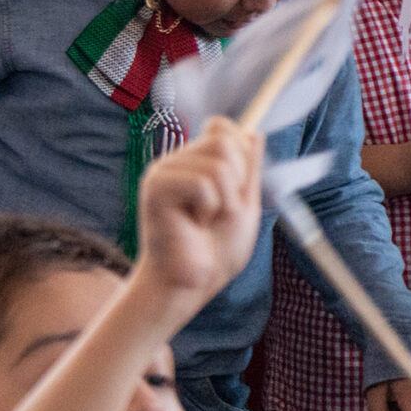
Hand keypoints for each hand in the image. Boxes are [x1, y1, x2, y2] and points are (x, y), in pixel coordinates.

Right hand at [129, 117, 263, 320]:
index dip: (241, 153)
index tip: (237, 188)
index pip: (221, 126)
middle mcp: (176, 161)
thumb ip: (250, 169)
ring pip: (217, 164)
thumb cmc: (215, 250)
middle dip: (238, 180)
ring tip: (206, 220)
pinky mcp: (156, 188)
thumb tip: (255, 133)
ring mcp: (163, 172)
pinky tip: (193, 224)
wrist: (191, 283)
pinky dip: (209, 208)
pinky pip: (202, 184)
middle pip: (224, 140)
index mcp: (195, 162)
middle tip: (220, 210)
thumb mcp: (245, 205)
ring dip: (225, 200)